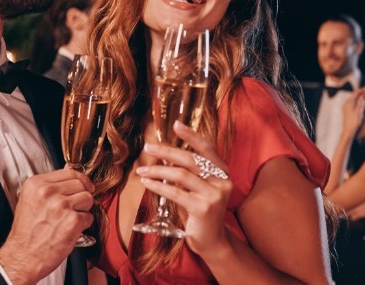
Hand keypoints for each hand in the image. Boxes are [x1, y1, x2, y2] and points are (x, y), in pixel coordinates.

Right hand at [0, 169, 93, 284]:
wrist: (23, 256)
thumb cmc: (26, 232)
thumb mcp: (30, 200)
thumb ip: (49, 185)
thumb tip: (70, 173)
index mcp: (36, 183)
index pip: (69, 172)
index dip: (80, 180)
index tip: (83, 186)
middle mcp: (48, 191)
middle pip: (81, 184)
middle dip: (81, 196)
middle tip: (75, 207)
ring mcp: (61, 205)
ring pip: (88, 198)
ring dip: (83, 210)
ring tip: (70, 219)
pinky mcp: (73, 221)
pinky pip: (89, 217)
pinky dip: (83, 224)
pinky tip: (71, 230)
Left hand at [138, 121, 232, 254]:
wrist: (211, 240)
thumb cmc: (200, 210)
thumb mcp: (198, 187)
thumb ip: (189, 172)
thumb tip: (164, 155)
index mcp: (222, 171)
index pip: (207, 148)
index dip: (191, 135)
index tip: (176, 124)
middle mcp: (222, 181)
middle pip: (190, 159)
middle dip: (167, 152)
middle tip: (148, 148)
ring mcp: (214, 195)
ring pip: (181, 175)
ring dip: (158, 171)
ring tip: (142, 170)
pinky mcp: (204, 208)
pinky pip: (175, 192)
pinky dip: (158, 186)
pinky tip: (147, 183)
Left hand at [341, 89, 364, 140]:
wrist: (348, 130)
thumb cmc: (354, 121)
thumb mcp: (359, 111)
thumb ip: (360, 102)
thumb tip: (362, 95)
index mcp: (348, 103)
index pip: (355, 93)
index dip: (361, 90)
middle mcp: (345, 103)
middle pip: (353, 95)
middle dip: (360, 93)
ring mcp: (345, 107)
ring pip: (352, 99)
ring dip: (358, 97)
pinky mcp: (346, 110)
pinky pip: (351, 103)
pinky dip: (356, 101)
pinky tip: (360, 102)